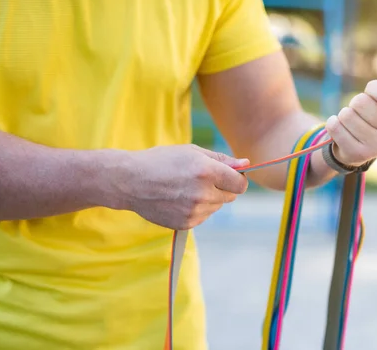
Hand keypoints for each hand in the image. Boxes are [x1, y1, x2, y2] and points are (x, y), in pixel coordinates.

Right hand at [105, 144, 248, 229]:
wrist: (130, 181)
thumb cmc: (161, 161)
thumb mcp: (192, 152)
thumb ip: (222, 160)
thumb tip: (246, 164)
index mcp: (206, 171)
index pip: (240, 184)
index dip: (238, 179)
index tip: (230, 176)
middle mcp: (202, 193)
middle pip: (231, 196)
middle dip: (223, 187)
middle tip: (201, 179)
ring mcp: (194, 211)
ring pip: (217, 207)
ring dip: (209, 198)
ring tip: (186, 188)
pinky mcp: (186, 223)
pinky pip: (204, 216)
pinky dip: (198, 209)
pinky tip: (180, 199)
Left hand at [324, 67, 376, 166]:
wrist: (364, 145)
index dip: (374, 88)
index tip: (374, 93)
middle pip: (361, 102)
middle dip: (357, 102)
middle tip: (363, 112)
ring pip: (346, 115)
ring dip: (345, 114)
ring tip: (355, 122)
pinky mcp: (358, 155)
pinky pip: (335, 128)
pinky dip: (333, 123)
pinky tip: (343, 129)